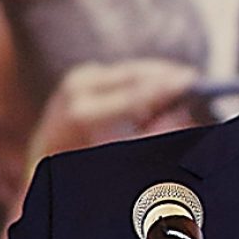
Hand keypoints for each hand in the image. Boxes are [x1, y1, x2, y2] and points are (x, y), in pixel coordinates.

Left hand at [26, 59, 199, 163]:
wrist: (42, 162)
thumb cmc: (81, 167)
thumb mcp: (117, 157)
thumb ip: (150, 137)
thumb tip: (181, 114)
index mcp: (81, 115)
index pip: (133, 95)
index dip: (165, 86)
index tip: (193, 80)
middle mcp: (76, 90)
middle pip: (133, 74)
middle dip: (166, 75)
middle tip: (196, 79)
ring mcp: (77, 79)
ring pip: (129, 71)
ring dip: (156, 76)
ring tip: (183, 85)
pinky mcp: (81, 75)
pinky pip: (121, 74)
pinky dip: (142, 80)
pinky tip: (160, 88)